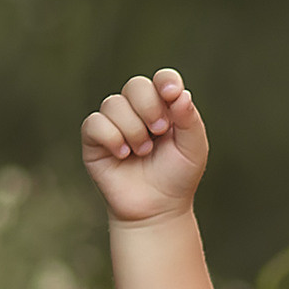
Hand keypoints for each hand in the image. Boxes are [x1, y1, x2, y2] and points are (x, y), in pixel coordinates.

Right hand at [82, 70, 209, 224]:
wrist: (157, 209)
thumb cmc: (177, 177)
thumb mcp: (194, 148)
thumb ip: (189, 119)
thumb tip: (179, 93)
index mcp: (164, 107)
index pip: (162, 79)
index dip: (166, 81)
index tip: (172, 95)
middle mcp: (137, 110)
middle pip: (136, 85)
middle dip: (149, 108)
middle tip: (160, 132)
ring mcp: (114, 123)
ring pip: (114, 104)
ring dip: (133, 130)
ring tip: (142, 151)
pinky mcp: (94, 140)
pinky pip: (95, 123)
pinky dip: (111, 138)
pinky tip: (124, 155)